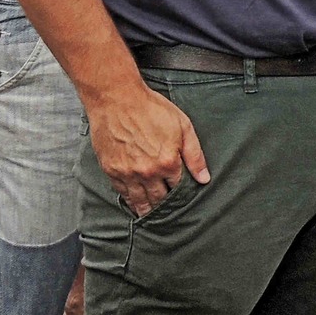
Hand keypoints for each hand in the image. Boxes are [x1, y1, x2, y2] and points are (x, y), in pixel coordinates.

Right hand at [88, 80, 208, 216]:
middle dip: (165, 206)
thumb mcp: (182, 125)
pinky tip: (134, 204)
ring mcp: (128, 173)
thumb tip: (204, 178)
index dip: (181, 194)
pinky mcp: (111, 170)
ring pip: (140, 201)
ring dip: (147, 210)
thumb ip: (194, 154)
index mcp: (167, 162)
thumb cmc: (148, 107)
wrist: (116, 98)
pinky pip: (122, 193)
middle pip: (159, 200)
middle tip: (169, 214)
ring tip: (152, 216)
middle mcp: (148, 172)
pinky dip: (130, 201)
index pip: (178, 189)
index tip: (182, 198)